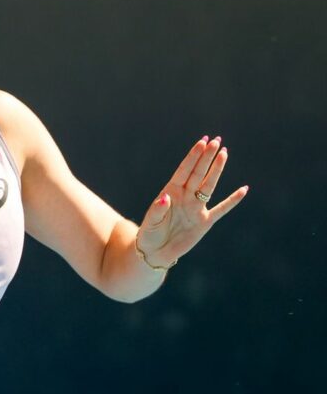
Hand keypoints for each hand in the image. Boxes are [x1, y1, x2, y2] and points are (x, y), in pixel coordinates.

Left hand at [137, 136, 248, 266]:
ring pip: (209, 186)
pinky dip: (232, 200)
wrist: (155, 252)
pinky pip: (221, 209)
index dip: (192, 156)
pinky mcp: (205, 222)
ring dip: (216, 170)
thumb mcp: (150, 222)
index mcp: (170, 192)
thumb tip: (165, 197)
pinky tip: (243, 190)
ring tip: (224, 153)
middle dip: (207, 157)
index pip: (184, 170)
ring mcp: (196, 208)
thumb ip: (157, 209)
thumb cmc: (149, 234)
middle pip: (198, 173)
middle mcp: (185, 197)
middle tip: (217, 141)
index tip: (202, 142)